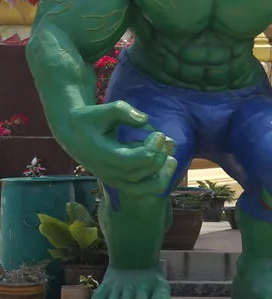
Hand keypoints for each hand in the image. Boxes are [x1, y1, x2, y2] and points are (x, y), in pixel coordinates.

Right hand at [58, 100, 176, 195]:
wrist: (73, 133)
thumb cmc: (91, 119)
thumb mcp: (104, 109)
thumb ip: (123, 111)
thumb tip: (145, 120)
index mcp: (101, 154)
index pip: (129, 162)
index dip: (149, 150)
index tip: (159, 134)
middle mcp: (106, 171)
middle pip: (138, 175)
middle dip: (158, 158)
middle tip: (167, 140)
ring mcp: (113, 179)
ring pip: (142, 189)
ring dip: (161, 175)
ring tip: (172, 157)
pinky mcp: (120, 181)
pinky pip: (142, 189)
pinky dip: (157, 179)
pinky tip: (166, 162)